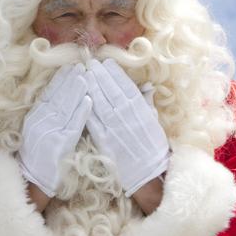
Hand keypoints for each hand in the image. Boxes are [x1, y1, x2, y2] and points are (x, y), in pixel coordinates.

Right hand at [19, 64, 91, 196]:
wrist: (29, 180)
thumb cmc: (35, 157)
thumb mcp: (34, 131)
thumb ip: (43, 115)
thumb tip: (54, 96)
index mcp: (35, 117)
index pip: (49, 94)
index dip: (59, 79)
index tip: (68, 66)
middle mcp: (42, 121)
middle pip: (58, 96)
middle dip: (70, 80)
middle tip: (80, 65)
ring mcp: (51, 132)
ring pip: (66, 107)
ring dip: (76, 91)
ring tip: (85, 76)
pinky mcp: (61, 144)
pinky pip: (73, 125)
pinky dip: (81, 112)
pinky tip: (89, 101)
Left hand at [85, 59, 168, 195]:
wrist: (148, 172)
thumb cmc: (153, 147)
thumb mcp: (154, 121)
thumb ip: (147, 102)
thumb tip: (147, 85)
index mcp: (140, 109)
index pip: (125, 86)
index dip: (115, 73)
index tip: (107, 62)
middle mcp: (127, 115)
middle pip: (110, 90)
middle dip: (100, 75)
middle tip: (91, 63)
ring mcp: (114, 127)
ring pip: (100, 102)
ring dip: (91, 86)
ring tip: (85, 74)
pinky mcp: (103, 140)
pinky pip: (93, 120)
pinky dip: (87, 107)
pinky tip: (81, 97)